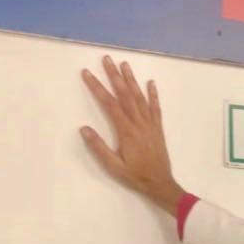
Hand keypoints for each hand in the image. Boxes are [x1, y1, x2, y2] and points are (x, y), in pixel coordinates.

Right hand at [79, 56, 185, 215]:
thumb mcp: (113, 166)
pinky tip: (150, 82)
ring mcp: (150, 124)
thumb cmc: (135, 176)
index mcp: (126, 131)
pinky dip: (153, 94)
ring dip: (131, 80)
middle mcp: (139, 123)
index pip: (109, 104)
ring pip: (140, 97)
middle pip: (125, 94)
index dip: (97, 87)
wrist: (160, 184)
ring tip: (124, 64)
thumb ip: (99, 148)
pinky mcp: (158, 128)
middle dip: (114, 75)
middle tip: (106, 59)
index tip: (87, 74)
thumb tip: (83, 128)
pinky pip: (155, 108)